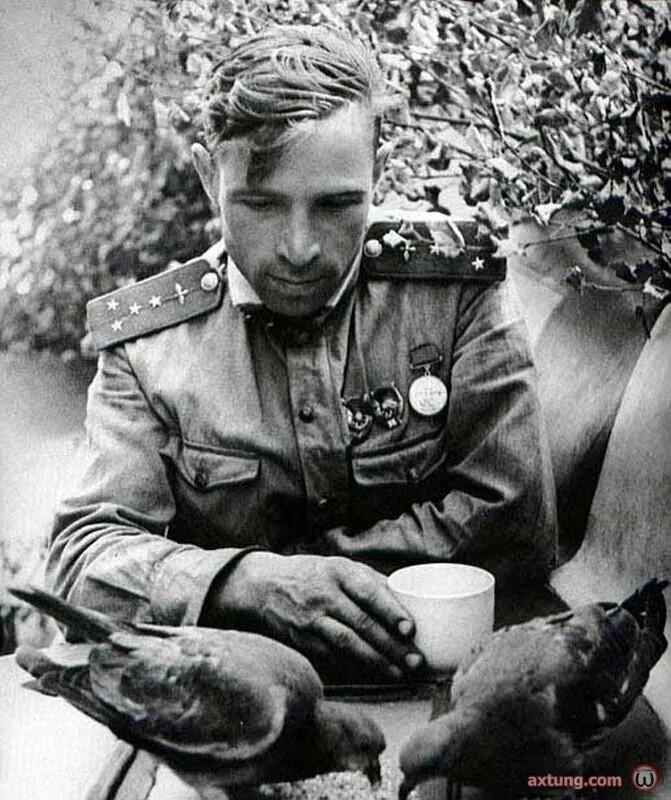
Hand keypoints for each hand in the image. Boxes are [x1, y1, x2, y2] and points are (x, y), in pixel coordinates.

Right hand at [209, 552, 423, 679]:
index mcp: (338, 571)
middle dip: (391, 644)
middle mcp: (323, 594)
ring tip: (399, 672)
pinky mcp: (302, 640)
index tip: (410, 628)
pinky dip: (355, 667)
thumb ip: (370, 581)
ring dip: (376, 661)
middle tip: (415, 660)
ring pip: (347, 643)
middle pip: (361, 623)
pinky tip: (373, 674)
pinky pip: (332, 656)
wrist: (263, 585)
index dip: (390, 611)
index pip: (368, 592)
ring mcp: (310, 619)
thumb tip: (408, 598)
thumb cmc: (312, 575)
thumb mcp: (338, 566)